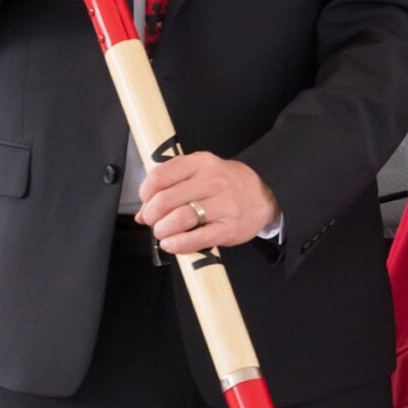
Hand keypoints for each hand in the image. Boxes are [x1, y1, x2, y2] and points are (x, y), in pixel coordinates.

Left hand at [137, 151, 279, 252]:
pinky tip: (171, 244)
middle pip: (166, 200)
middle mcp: (212, 181)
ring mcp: (223, 205)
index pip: (160, 176)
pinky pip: (197, 238)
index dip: (146, 193)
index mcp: (201, 163)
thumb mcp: (201, 173)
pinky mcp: (229, 228)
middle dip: (152, 215)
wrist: (265, 193)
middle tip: (153, 221)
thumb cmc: (228, 184)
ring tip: (163, 233)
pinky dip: (178, 244)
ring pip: (179, 218)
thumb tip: (142, 213)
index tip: (146, 202)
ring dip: (163, 230)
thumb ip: (171, 187)